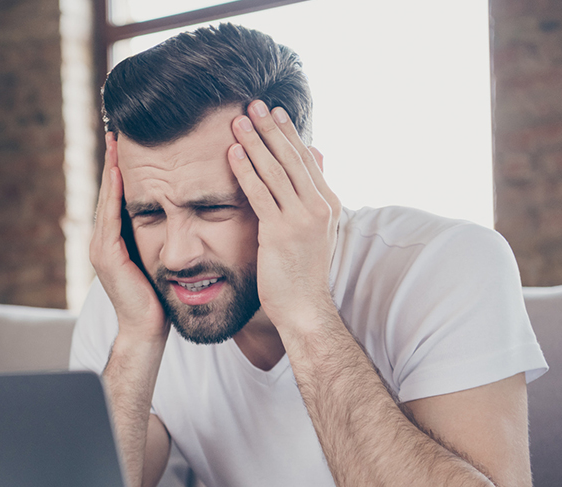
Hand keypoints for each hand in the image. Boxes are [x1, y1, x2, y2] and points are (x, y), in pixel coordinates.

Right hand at [89, 132, 167, 341]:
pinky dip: (112, 193)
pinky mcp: (107, 255)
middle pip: (109, 190)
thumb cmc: (161, 299)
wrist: (148, 330)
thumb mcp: (165, 260)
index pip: (121, 194)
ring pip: (107, 198)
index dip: (124, 167)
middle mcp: (105, 239)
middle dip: (114, 160)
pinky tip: (117, 171)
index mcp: (119, 238)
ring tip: (115, 140)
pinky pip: (110, 216)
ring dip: (110, 169)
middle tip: (119, 128)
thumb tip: (185, 212)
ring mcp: (102, 246)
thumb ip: (166, 236)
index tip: (131, 139)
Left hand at [227, 101, 341, 333]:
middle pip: (291, 157)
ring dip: (255, 143)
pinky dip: (245, 171)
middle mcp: (318, 207)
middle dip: (271, 129)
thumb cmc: (303, 273)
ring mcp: (301, 219)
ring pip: (275, 171)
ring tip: (238, 121)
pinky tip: (233, 154)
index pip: (306, 159)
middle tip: (254, 104)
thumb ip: (312, 196)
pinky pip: (260, 194)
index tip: (275, 111)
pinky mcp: (281, 232)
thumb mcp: (315, 230)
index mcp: (328, 203)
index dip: (289, 133)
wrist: (305, 308)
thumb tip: (317, 157)